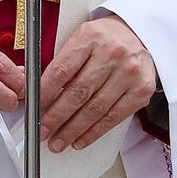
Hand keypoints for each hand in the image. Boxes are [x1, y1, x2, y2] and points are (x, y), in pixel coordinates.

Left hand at [39, 15, 155, 152]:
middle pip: (78, 92)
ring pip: (95, 109)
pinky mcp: (141, 90)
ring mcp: (129, 73)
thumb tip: (38, 91)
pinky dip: (94, 132)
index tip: (34, 108)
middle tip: (43, 131)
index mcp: (91, 37)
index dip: (45, 92)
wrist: (140, 36)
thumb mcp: (81, 38)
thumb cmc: (105, 39)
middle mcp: (112, 54)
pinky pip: (113, 117)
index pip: (62, 70)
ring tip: (58, 141)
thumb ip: (63, 61)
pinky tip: (80, 139)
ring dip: (73, 129)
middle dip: (57, 116)